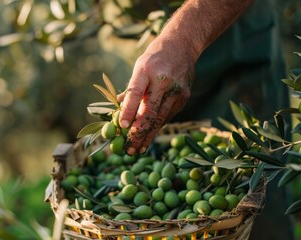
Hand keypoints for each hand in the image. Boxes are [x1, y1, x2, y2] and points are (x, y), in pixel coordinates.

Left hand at [118, 38, 194, 155]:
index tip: (122, 127)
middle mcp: (162, 80)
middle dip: (138, 133)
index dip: (128, 110)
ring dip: (148, 136)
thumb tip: (116, 111)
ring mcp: (176, 89)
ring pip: (160, 118)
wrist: (182, 45)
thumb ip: (130, 90)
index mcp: (145, 70)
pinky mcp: (184, 96)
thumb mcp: (138, 68)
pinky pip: (167, 116)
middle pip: (149, 111)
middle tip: (128, 149)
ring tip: (137, 150)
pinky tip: (148, 137)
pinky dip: (157, 127)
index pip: (135, 92)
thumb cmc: (154, 59)